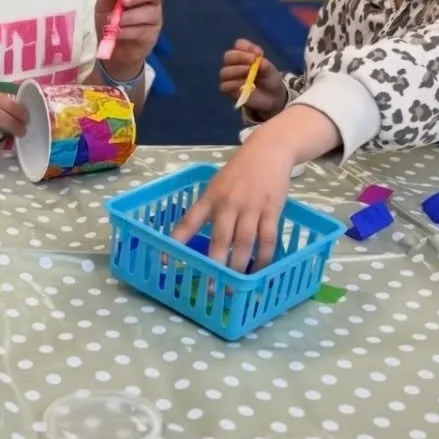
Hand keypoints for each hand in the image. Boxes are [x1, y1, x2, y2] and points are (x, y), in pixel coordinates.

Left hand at [94, 0, 164, 79]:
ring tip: (114, 21)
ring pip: (150, 12)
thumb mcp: (103, 5)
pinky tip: (117, 32)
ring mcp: (154, 19)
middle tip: (123, 1)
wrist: (109, 47)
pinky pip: (142, 30)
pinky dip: (127, 31)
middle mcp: (152, 2)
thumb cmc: (109, 20)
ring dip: (129, 16)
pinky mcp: (151, 35)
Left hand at [172, 124, 297, 272]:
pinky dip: (264, 257)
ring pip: (244, 243)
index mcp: (210, 198)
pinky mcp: (271, 210)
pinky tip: (260, 269)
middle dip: (215, 265)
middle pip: (220, 239)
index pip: (188, 222)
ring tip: (235, 285)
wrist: (268, 150)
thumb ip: (208, 209)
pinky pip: (267, 239)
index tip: (166, 261)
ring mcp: (251, 207)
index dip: (176, 242)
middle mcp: (228, 204)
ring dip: (239, 266)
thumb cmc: (238, 171)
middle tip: (211, 287)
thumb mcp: (216, 185)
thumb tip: (195, 238)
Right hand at [220, 38, 287, 120]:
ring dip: (235, 70)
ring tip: (248, 71)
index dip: (247, 47)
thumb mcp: (271, 71)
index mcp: (244, 54)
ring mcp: (231, 77)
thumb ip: (264, 65)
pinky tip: (243, 84)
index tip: (259, 53)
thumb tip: (257, 59)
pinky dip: (232, 84)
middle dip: (239, 56)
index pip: (239, 45)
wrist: (273, 97)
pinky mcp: (229, 90)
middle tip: (252, 60)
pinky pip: (224, 86)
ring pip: (224, 71)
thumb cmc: (270, 79)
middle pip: (228, 56)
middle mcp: (234, 64)